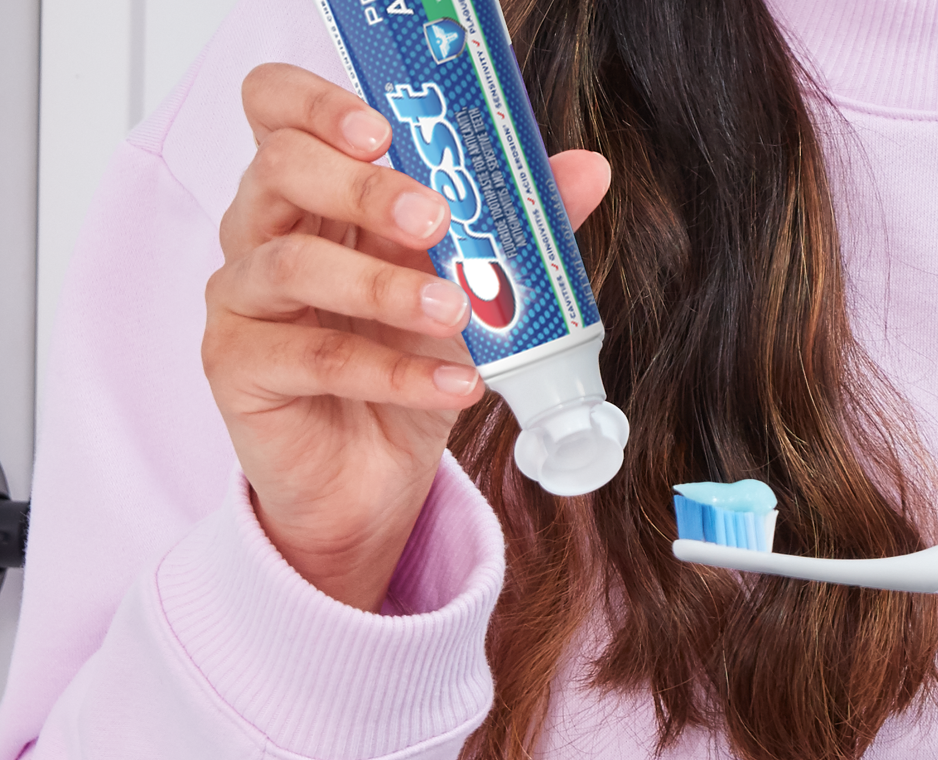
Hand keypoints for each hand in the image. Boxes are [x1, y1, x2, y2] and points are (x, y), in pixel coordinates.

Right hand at [204, 64, 610, 610]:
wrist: (375, 472)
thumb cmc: (407, 358)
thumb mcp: (470, 284)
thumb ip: (516, 222)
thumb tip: (588, 170)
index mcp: (312, 188)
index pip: (276, 107)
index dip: (316, 102)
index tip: (385, 128)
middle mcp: (262, 229)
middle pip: (281, 169)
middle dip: (364, 187)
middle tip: (435, 217)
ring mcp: (243, 297)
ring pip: (294, 264)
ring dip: (385, 285)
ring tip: (456, 310)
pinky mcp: (238, 368)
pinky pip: (316, 359)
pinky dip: (397, 373)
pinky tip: (456, 385)